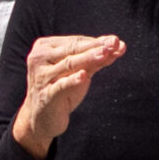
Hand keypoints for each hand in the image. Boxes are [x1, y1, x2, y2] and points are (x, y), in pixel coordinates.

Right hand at [10, 34, 124, 159]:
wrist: (42, 118)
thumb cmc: (62, 90)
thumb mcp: (79, 72)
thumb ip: (97, 60)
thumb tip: (119, 44)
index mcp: (45, 47)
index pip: (75, 42)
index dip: (96, 42)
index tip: (116, 41)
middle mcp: (40, 58)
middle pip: (72, 50)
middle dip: (95, 47)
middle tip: (114, 43)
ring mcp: (42, 76)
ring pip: (68, 64)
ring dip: (88, 58)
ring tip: (104, 53)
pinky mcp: (46, 95)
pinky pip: (61, 86)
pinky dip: (72, 80)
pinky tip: (83, 76)